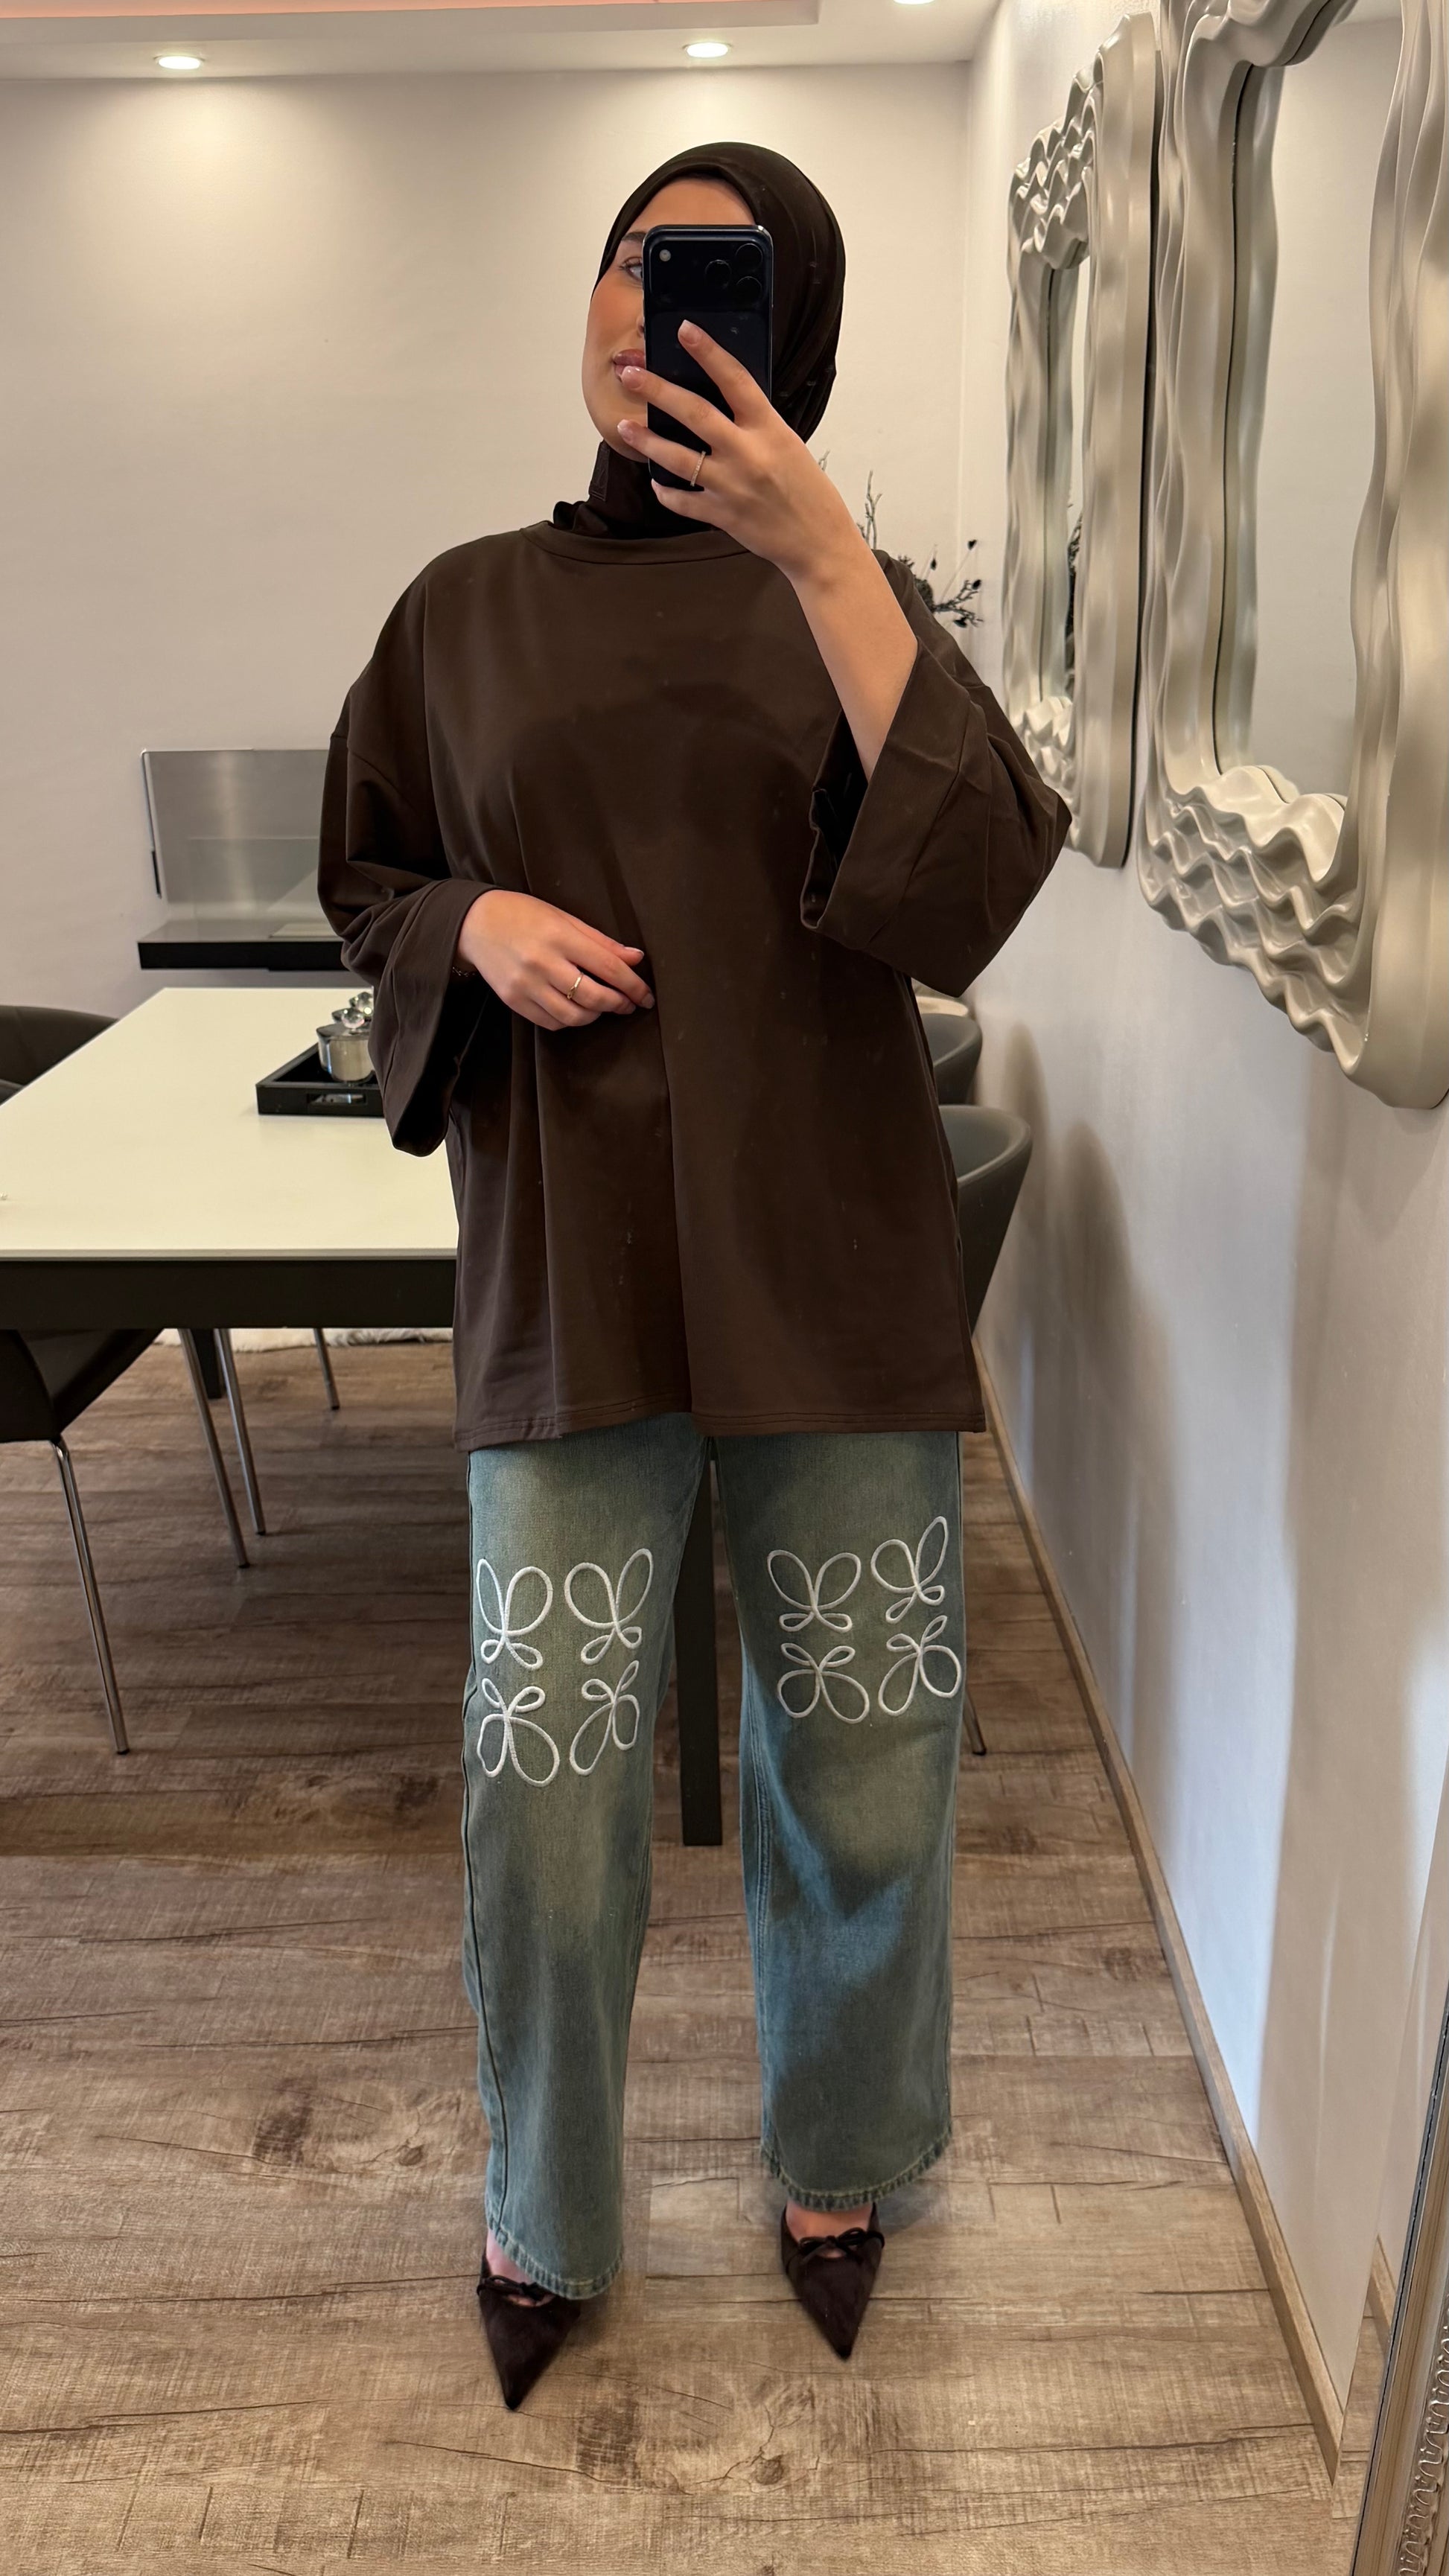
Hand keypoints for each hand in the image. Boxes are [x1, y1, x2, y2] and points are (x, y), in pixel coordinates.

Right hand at [456, 889, 653, 1031]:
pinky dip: (570, 1020)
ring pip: (573, 1016)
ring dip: (595, 1015)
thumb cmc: (524, 915)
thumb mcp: (564, 918)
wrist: (475, 924)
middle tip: (628, 1004)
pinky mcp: (514, 1000)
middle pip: (593, 996)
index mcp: (559, 937)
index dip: (632, 985)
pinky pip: (551, 1022)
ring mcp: (526, 985)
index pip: (607, 967)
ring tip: (602, 1006)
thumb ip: (601, 941)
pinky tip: (576, 1009)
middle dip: (618, 1004)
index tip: (646, 996)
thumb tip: (636, 958)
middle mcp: (542, 963)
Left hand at [618, 325, 917, 775]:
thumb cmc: (808, 491)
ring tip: (625, 425)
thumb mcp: (788, 445)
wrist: (819, 543)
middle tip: (629, 372)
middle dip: (657, 390)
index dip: (708, 352)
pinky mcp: (723, 515)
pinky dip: (667, 492)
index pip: (735, 379)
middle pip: (694, 413)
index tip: (684, 330)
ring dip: (648, 440)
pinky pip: (684, 501)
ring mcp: (732, 486)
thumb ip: (756, 426)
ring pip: (679, 458)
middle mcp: (748, 453)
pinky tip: (655, 481)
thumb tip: (721, 405)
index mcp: (770, 428)